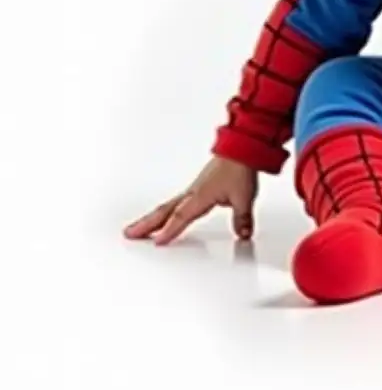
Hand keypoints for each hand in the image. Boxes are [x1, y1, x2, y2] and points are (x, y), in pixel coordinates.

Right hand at [123, 156, 258, 245]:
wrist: (243, 146)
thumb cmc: (240, 167)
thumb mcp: (244, 197)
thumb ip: (241, 218)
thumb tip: (242, 233)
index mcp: (200, 195)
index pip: (181, 216)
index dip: (169, 230)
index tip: (156, 242)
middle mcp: (193, 192)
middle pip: (166, 210)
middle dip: (147, 223)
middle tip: (128, 233)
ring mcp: (195, 187)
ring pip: (169, 205)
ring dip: (154, 217)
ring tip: (140, 228)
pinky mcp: (200, 184)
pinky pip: (178, 200)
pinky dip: (168, 209)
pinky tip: (167, 213)